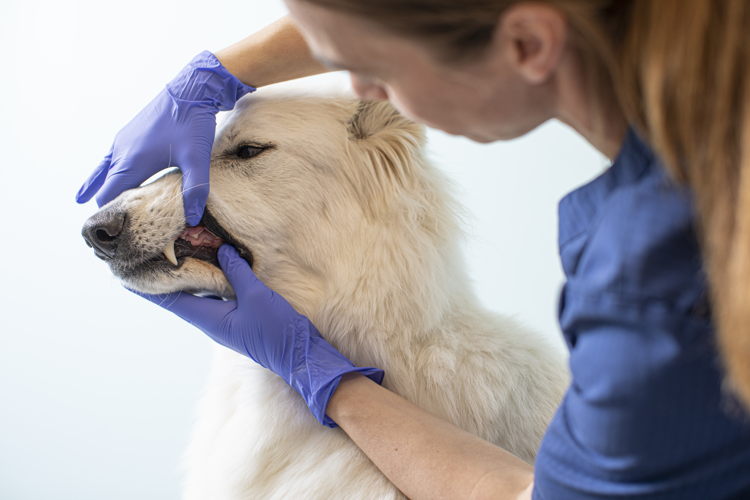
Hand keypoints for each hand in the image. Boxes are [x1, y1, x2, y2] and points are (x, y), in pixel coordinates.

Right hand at [76, 51, 255, 225]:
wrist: (191, 88)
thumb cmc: (193, 123)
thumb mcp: (197, 159)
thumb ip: (195, 189)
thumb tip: (193, 217)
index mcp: (133, 161)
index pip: (110, 195)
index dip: (108, 214)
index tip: (106, 233)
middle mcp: (123, 150)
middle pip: (105, 184)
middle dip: (103, 204)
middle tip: (99, 225)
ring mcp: (125, 139)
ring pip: (105, 168)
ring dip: (100, 184)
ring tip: (86, 199)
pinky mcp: (132, 131)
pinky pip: (113, 156)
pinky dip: (106, 169)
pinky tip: (108, 172)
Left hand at [133, 245, 383, 426]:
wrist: (300, 357)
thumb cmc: (277, 331)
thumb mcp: (257, 296)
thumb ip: (237, 272)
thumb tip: (220, 249)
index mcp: (208, 318)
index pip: (168, 299)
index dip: (146, 286)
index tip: (124, 272)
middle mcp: (211, 320)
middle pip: (179, 295)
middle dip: (163, 276)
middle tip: (149, 253)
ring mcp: (224, 319)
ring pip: (198, 293)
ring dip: (187, 275)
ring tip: (177, 251)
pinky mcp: (237, 317)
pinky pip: (216, 294)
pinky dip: (209, 277)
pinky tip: (213, 262)